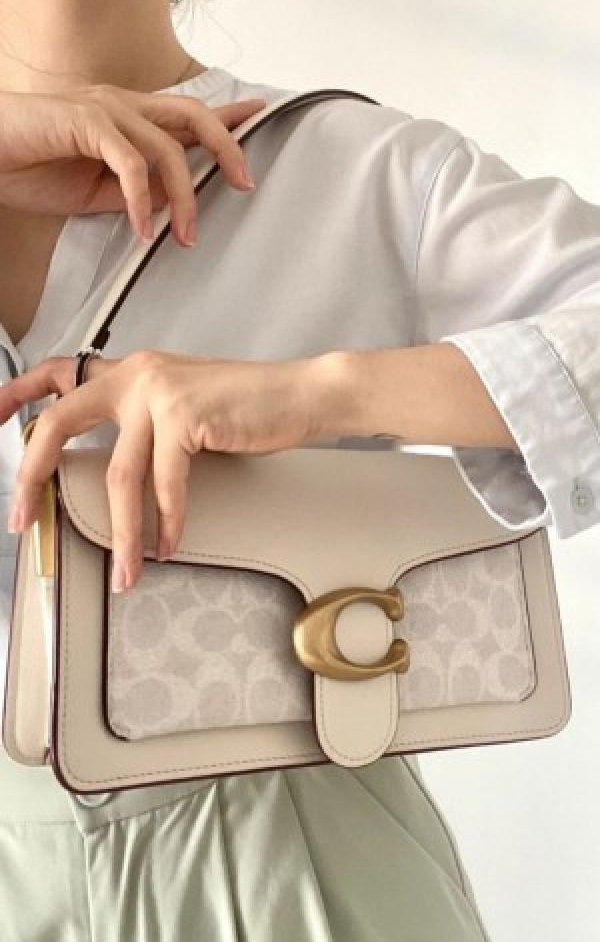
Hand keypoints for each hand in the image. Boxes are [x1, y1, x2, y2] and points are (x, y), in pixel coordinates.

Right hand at [0, 84, 266, 244]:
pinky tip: (143, 227)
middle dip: (227, 148)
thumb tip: (173, 202)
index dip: (227, 117)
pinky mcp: (84, 121)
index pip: (188, 114)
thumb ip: (136, 190)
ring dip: (184, 198)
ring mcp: (104, 108)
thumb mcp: (96, 190)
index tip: (260, 115)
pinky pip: (129, 163)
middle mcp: (122, 103)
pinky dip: (141, 199)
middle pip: (193, 116)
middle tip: (245, 183)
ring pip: (167, 148)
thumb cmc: (30, 166)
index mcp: (128, 115)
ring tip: (185, 236)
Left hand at [2, 348, 347, 590]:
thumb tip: (110, 467)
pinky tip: (167, 544)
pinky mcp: (185, 415)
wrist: (299, 393)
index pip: (57, 372)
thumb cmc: (245, 404)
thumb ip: (143, 421)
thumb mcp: (182, 400)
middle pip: (59, 422)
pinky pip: (164, 484)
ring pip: (118, 474)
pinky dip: (166, 522)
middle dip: (32, 476)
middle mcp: (136, 374)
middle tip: (20, 518)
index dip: (16, 394)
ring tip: (125, 571)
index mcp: (129, 370)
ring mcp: (158, 391)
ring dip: (121, 532)